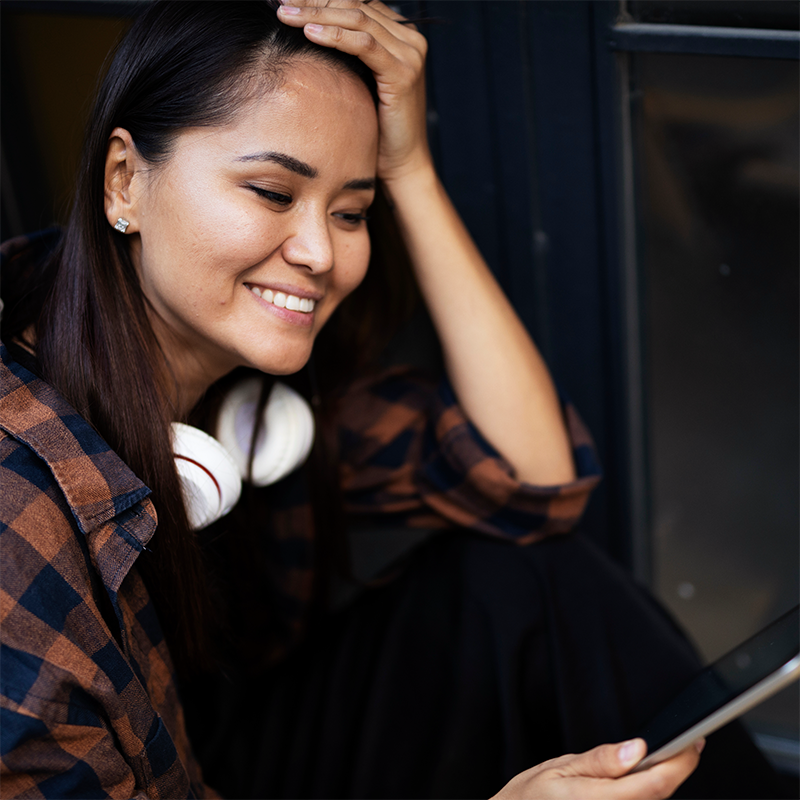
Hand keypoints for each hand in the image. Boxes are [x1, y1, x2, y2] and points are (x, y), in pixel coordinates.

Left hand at [276, 0, 431, 180]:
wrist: (401, 163)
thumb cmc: (376, 129)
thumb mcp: (360, 82)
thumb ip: (348, 55)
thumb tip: (308, 31)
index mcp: (400, 36)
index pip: (357, 3)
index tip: (287, 0)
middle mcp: (410, 39)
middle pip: (355, 4)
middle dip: (315, 0)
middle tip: (281, 0)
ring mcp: (409, 55)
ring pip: (358, 18)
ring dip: (317, 13)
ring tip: (286, 14)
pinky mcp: (403, 73)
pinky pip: (363, 45)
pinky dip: (335, 35)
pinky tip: (309, 32)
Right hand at [491, 739, 702, 799]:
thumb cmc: (529, 797)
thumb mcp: (559, 767)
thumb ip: (601, 761)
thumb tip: (639, 749)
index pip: (653, 786)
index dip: (680, 765)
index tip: (694, 743)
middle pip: (657, 797)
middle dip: (675, 770)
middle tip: (684, 745)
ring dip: (659, 784)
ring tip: (656, 762)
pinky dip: (643, 794)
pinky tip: (636, 783)